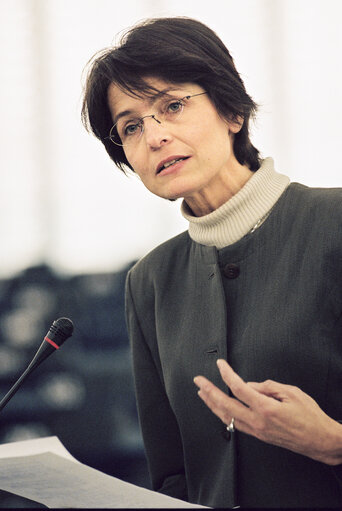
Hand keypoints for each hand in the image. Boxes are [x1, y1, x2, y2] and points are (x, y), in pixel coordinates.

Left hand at [194, 359, 341, 464]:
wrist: (320, 441)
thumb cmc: (310, 416)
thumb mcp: (292, 392)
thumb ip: (268, 386)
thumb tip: (250, 386)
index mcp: (266, 408)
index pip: (239, 388)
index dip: (227, 374)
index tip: (220, 365)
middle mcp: (258, 422)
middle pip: (226, 405)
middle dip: (209, 391)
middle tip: (198, 381)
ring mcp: (257, 431)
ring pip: (227, 418)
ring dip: (212, 404)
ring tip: (202, 394)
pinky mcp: (259, 436)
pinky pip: (235, 425)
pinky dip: (224, 415)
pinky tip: (219, 409)